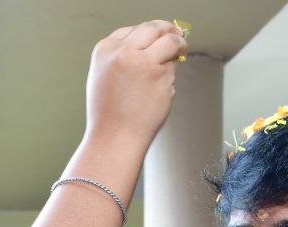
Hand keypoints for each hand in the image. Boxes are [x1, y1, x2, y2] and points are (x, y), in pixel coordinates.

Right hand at [85, 20, 186, 147]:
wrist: (114, 138)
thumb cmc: (109, 114)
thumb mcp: (105, 76)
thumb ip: (123, 57)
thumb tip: (152, 44)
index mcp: (106, 49)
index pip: (133, 30)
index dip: (149, 31)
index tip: (159, 33)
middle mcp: (124, 52)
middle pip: (153, 28)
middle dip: (168, 29)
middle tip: (178, 35)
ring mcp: (144, 63)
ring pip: (169, 43)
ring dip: (180, 45)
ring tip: (183, 50)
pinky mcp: (161, 77)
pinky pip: (172, 68)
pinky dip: (171, 75)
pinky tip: (162, 89)